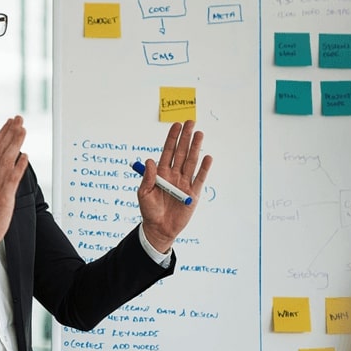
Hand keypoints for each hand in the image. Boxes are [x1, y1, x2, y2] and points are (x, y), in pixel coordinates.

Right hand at [0, 116, 29, 256]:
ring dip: (15, 143)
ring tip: (22, 130)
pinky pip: (11, 180)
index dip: (2, 133)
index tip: (10, 121)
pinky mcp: (3, 197)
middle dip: (10, 132)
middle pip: (0, 150)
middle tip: (19, 118)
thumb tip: (12, 158)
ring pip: (6, 160)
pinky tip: (24, 157)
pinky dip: (18, 167)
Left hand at [137, 120, 212, 252]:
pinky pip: (199, 178)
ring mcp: (184, 183)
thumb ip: (148, 177)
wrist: (159, 229)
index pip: (167, 151)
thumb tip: (150, 160)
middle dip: (185, 137)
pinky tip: (207, 157)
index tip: (176, 125)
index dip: (172, 138)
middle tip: (191, 122)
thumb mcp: (143, 194)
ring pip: (191, 162)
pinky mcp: (193, 194)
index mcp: (161, 173)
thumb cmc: (149, 211)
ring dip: (195, 147)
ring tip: (199, 134)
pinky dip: (204, 168)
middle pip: (181, 153)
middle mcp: (174, 175)